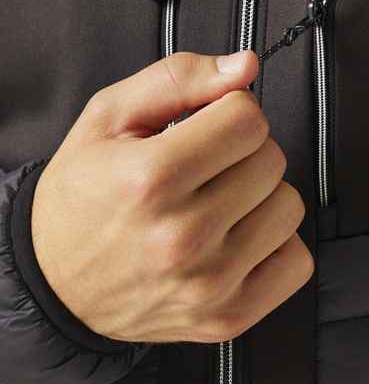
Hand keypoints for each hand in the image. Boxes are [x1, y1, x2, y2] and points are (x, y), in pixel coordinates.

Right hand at [30, 50, 313, 343]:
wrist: (55, 286)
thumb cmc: (81, 201)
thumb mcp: (107, 119)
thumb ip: (179, 80)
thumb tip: (245, 67)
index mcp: (150, 179)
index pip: (249, 120)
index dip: (231, 113)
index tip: (209, 126)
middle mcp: (183, 236)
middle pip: (272, 160)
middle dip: (244, 153)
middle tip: (207, 168)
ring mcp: (210, 281)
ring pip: (290, 206)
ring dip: (261, 199)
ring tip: (218, 205)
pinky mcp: (229, 316)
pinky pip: (297, 261)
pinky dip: (275, 245)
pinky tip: (236, 239)